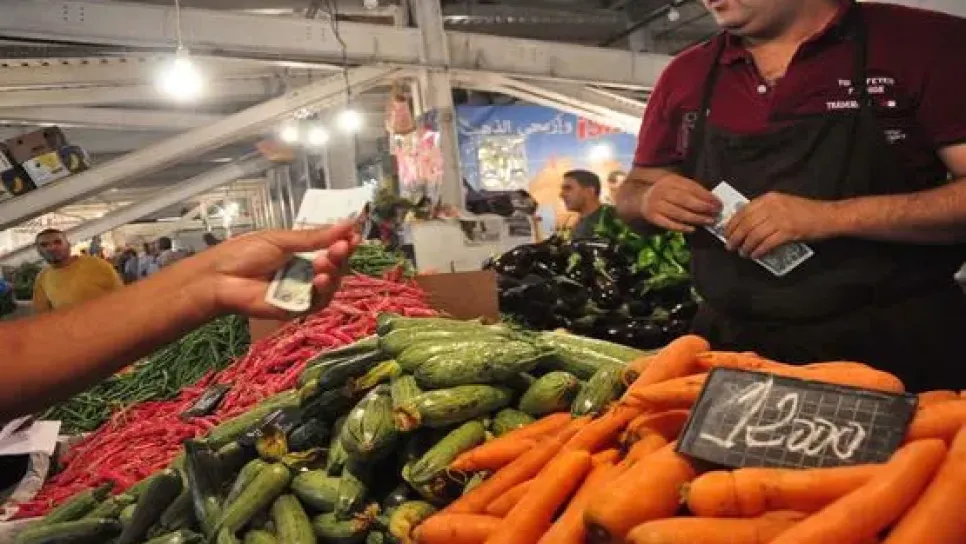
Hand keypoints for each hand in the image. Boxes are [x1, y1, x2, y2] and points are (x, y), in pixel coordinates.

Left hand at [195, 223, 359, 318]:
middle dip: (341, 255)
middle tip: (341, 246)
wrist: (219, 278)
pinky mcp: (297, 309)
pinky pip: (319, 302)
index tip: (355, 234)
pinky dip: (324, 290)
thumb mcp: (281, 239)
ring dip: (334, 271)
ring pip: (331, 284)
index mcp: (302, 252)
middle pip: (336, 266)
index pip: (331, 247)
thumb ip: (314, 236)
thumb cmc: (244, 254)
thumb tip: (347, 224)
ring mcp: (302, 291)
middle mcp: (305, 272)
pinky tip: (320, 279)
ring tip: (324, 261)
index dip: (345, 242)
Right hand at [621, 172, 720, 232]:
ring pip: (677, 212)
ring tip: (708, 221)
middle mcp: (662, 191)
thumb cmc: (668, 193)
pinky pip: (668, 223)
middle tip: (716, 213)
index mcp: (671, 180)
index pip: (691, 187)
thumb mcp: (677, 186)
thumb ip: (692, 191)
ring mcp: (656, 204)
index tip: (718, 203)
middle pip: (684, 199)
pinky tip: (693, 229)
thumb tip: (713, 201)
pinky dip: (681, 227)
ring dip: (695, 218)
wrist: (642, 199)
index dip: (706, 196)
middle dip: (702, 207)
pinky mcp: (652, 217)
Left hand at [724, 193, 834, 258]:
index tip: (726, 233)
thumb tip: (745, 225)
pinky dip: (758, 251)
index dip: (732, 224)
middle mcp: (772, 206)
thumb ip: (765, 210)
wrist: (828, 216)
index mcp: (769, 198)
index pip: (743, 211)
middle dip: (735, 237)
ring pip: (754, 235)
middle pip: (746, 224)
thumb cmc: (806, 212)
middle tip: (730, 246)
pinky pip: (767, 243)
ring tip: (743, 253)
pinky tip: (755, 255)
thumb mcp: (782, 203)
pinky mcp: (788, 231)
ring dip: (746, 246)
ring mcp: (781, 219)